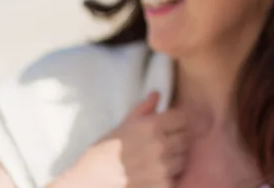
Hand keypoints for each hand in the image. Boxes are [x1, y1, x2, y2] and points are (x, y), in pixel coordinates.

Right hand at [51, 92, 188, 187]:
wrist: (88, 184)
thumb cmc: (102, 155)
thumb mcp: (121, 127)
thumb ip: (143, 110)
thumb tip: (157, 94)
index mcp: (150, 126)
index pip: (182, 118)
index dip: (176, 122)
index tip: (171, 127)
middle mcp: (159, 145)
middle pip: (185, 138)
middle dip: (176, 140)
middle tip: (162, 146)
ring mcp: (162, 167)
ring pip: (182, 159)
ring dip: (174, 160)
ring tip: (156, 162)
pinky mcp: (162, 186)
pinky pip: (174, 178)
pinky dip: (167, 178)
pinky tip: (152, 176)